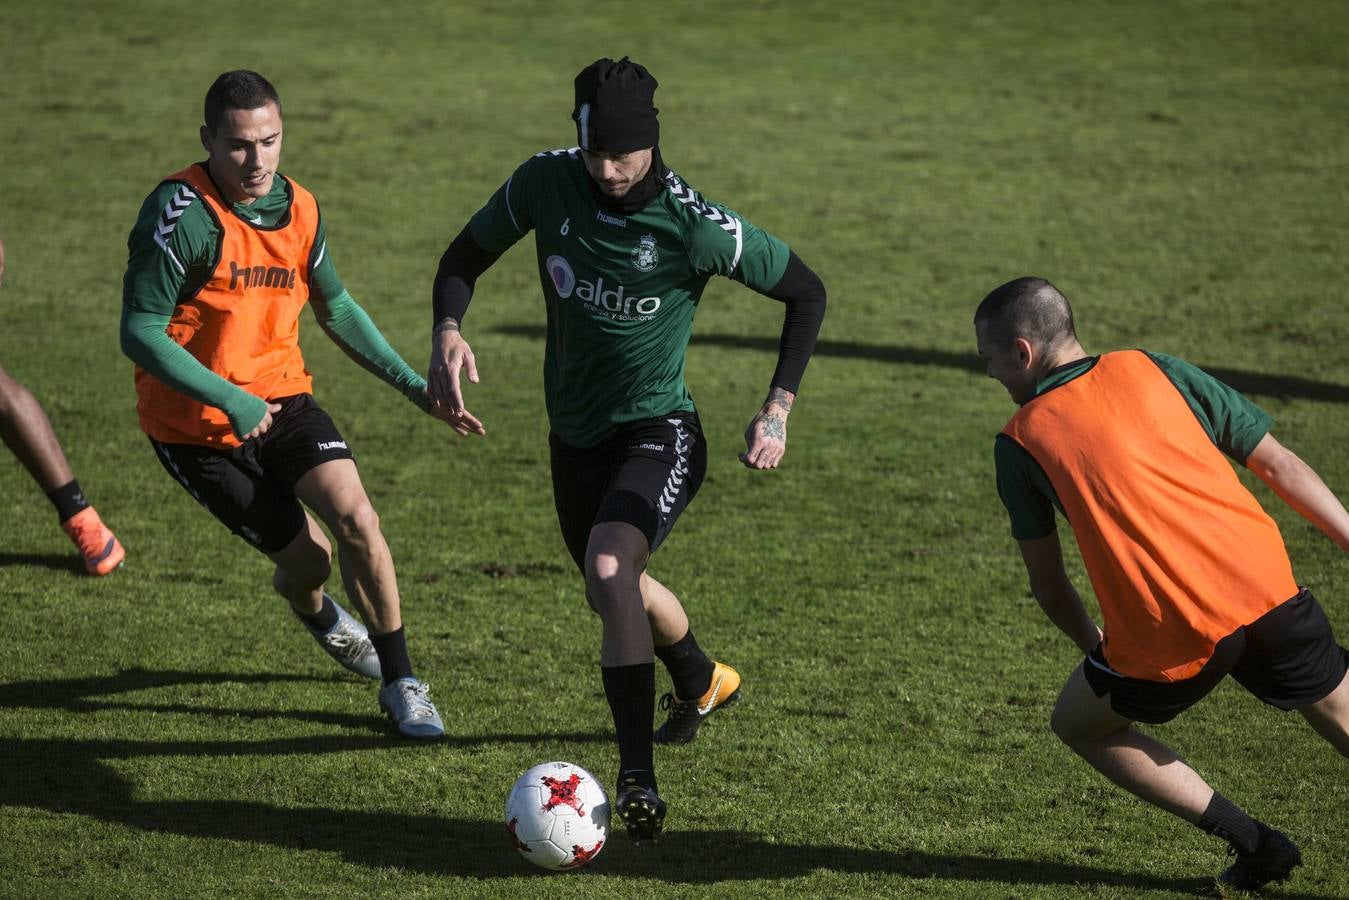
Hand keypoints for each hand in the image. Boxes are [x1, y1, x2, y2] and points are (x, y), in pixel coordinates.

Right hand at [243, 402, 281, 440]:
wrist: (236, 404)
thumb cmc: (249, 402)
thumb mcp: (262, 403)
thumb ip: (271, 407)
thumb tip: (280, 407)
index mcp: (266, 418)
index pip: (269, 423)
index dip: (265, 422)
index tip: (260, 420)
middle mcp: (261, 425)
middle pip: (263, 430)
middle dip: (259, 428)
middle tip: (253, 423)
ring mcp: (252, 430)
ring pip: (255, 435)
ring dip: (252, 432)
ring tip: (247, 426)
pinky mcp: (244, 433)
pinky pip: (245, 438)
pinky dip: (243, 435)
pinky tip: (241, 430)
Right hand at [427, 320, 484, 436]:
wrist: (443, 337)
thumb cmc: (459, 346)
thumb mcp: (468, 355)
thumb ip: (471, 368)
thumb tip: (475, 381)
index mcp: (450, 368)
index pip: (453, 389)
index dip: (457, 401)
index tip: (461, 410)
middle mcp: (439, 372)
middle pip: (445, 393)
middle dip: (451, 405)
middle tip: (458, 416)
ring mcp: (433, 372)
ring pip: (437, 392)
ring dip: (443, 403)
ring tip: (450, 412)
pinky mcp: (430, 372)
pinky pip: (431, 388)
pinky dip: (434, 397)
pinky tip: (439, 404)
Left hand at [739, 387, 793, 468]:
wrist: (775, 414)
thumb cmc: (759, 422)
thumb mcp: (749, 432)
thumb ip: (749, 447)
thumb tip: (749, 460)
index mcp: (760, 440)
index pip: (750, 459)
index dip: (743, 460)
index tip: (740, 454)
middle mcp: (769, 446)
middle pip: (759, 465)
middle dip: (751, 464)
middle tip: (748, 458)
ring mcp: (776, 448)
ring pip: (767, 466)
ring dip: (759, 464)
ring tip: (756, 457)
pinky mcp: (781, 449)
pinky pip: (774, 464)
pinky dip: (767, 463)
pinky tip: (763, 456)